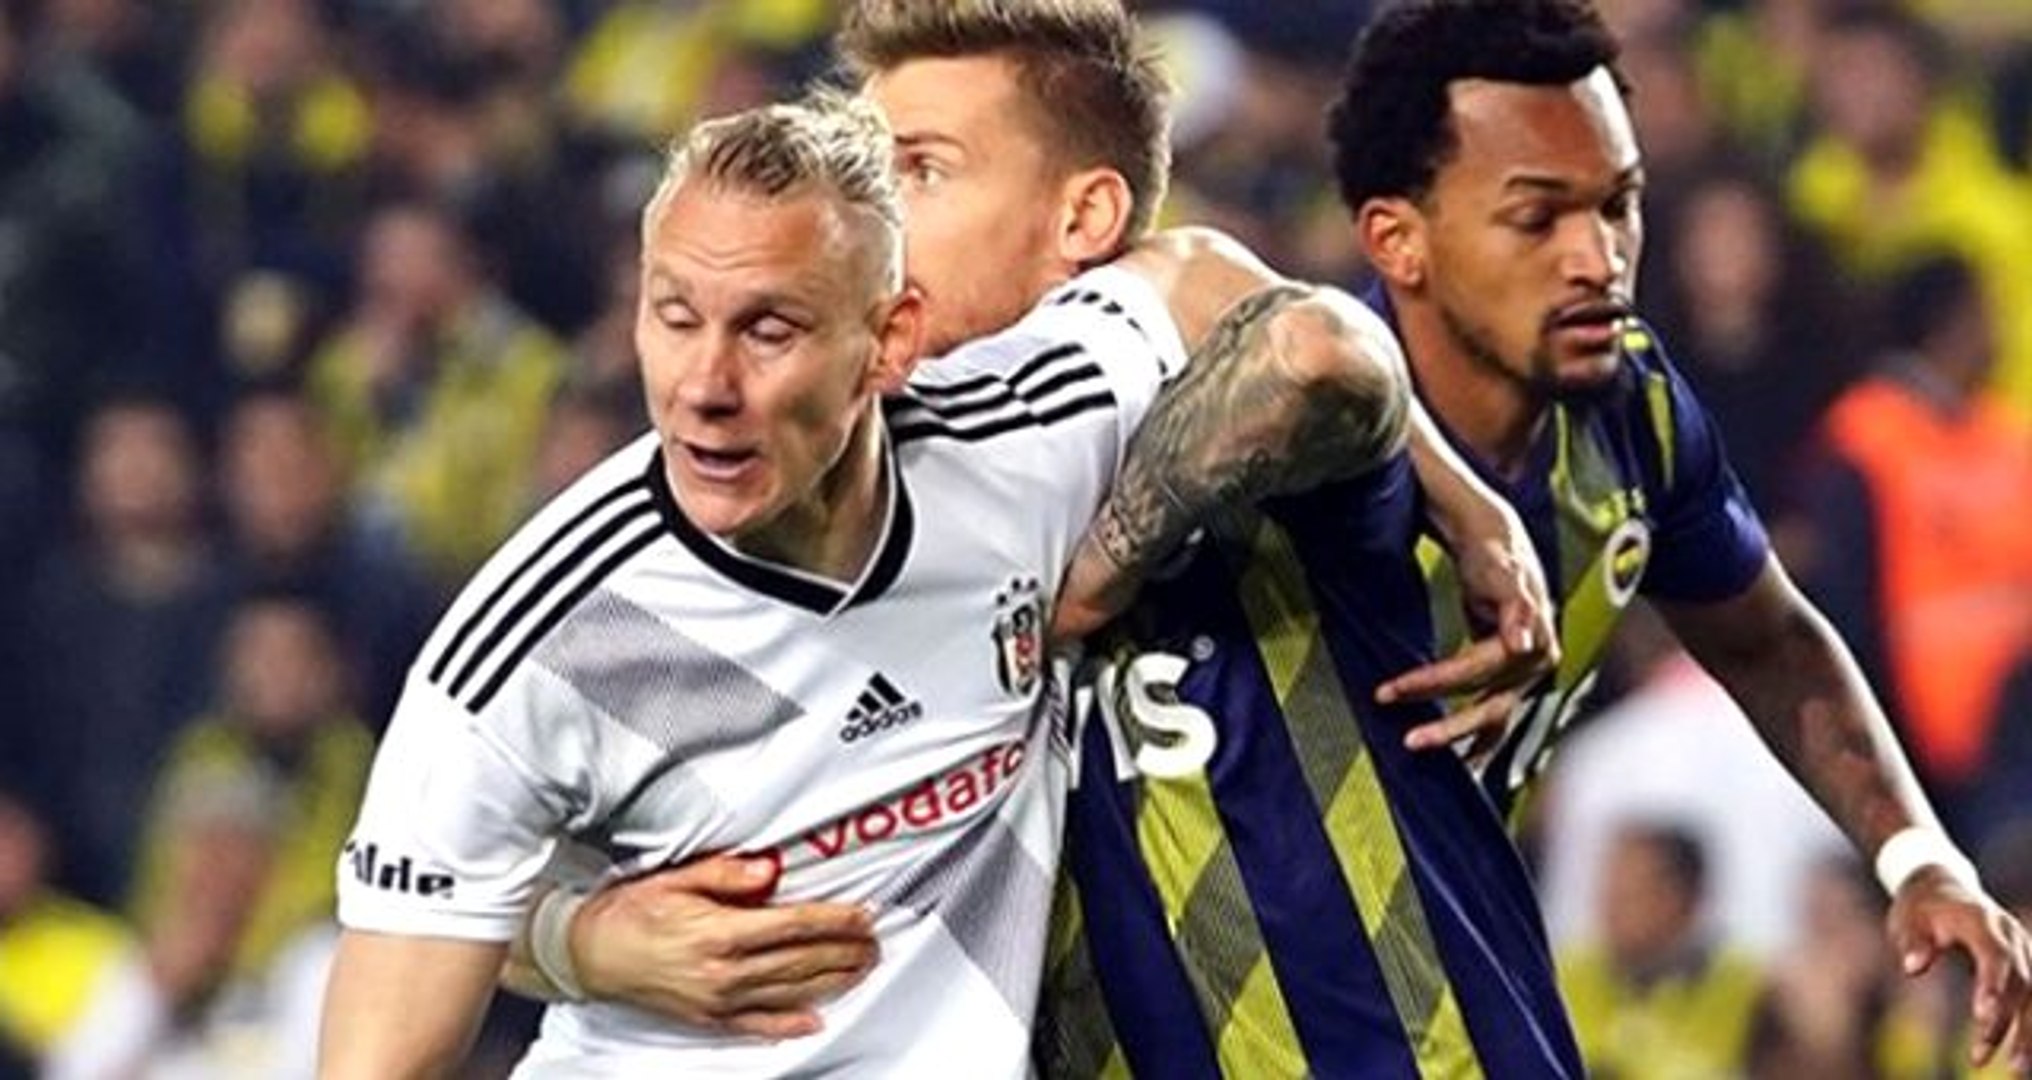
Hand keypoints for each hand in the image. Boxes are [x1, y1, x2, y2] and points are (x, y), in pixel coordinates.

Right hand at [572, 853, 879, 1039]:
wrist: (587, 955)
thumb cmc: (628, 912)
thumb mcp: (674, 879)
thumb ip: (725, 875)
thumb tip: (768, 870)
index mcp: (719, 932)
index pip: (793, 925)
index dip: (834, 920)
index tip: (862, 915)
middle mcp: (724, 971)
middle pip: (800, 960)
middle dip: (843, 950)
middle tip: (873, 942)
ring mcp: (718, 1000)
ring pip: (789, 992)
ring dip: (830, 981)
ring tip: (860, 969)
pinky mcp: (708, 1018)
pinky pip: (758, 1024)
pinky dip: (790, 1023)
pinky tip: (814, 1019)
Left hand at [1382, 514, 1557, 757]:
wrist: (1501, 544)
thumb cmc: (1496, 554)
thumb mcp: (1504, 570)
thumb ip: (1517, 606)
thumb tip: (1522, 645)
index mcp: (1533, 641)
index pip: (1474, 670)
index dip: (1431, 682)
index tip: (1391, 692)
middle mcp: (1534, 664)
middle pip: (1487, 704)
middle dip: (1448, 726)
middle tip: (1409, 741)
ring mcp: (1525, 676)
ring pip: (1492, 718)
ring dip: (1461, 739)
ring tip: (1430, 757)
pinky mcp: (1512, 681)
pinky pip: (1494, 718)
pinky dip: (1477, 741)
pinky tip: (1462, 763)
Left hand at [1887, 866, 2031, 1072]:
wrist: (1942, 886)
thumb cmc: (1920, 908)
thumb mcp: (1907, 919)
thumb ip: (1912, 942)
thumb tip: (1913, 967)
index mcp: (1980, 919)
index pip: (1994, 953)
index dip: (1993, 984)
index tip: (1983, 1015)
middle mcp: (2010, 935)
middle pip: (2019, 982)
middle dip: (2004, 1021)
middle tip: (1980, 1057)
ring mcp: (2023, 951)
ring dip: (2028, 1034)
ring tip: (2015, 1071)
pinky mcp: (2026, 966)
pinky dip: (2031, 1027)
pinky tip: (2025, 1057)